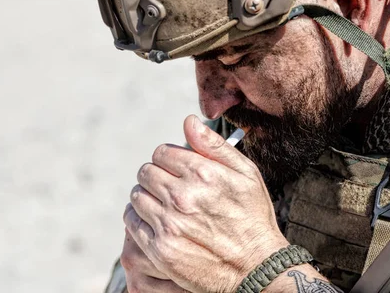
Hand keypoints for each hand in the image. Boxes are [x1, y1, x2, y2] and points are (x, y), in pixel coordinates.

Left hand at [124, 115, 288, 292]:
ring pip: (137, 196)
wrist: (257, 267)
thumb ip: (214, 145)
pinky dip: (139, 218)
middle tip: (169, 186)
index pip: (162, 152)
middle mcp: (182, 196)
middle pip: (146, 172)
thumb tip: (189, 121)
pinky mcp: (161, 249)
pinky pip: (133, 222)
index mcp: (203, 173)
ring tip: (164, 204)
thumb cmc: (254, 217)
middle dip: (156, 175)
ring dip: (147, 196)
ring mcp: (169, 224)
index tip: (176, 167)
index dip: (169, 158)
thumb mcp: (246, 173)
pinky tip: (156, 221)